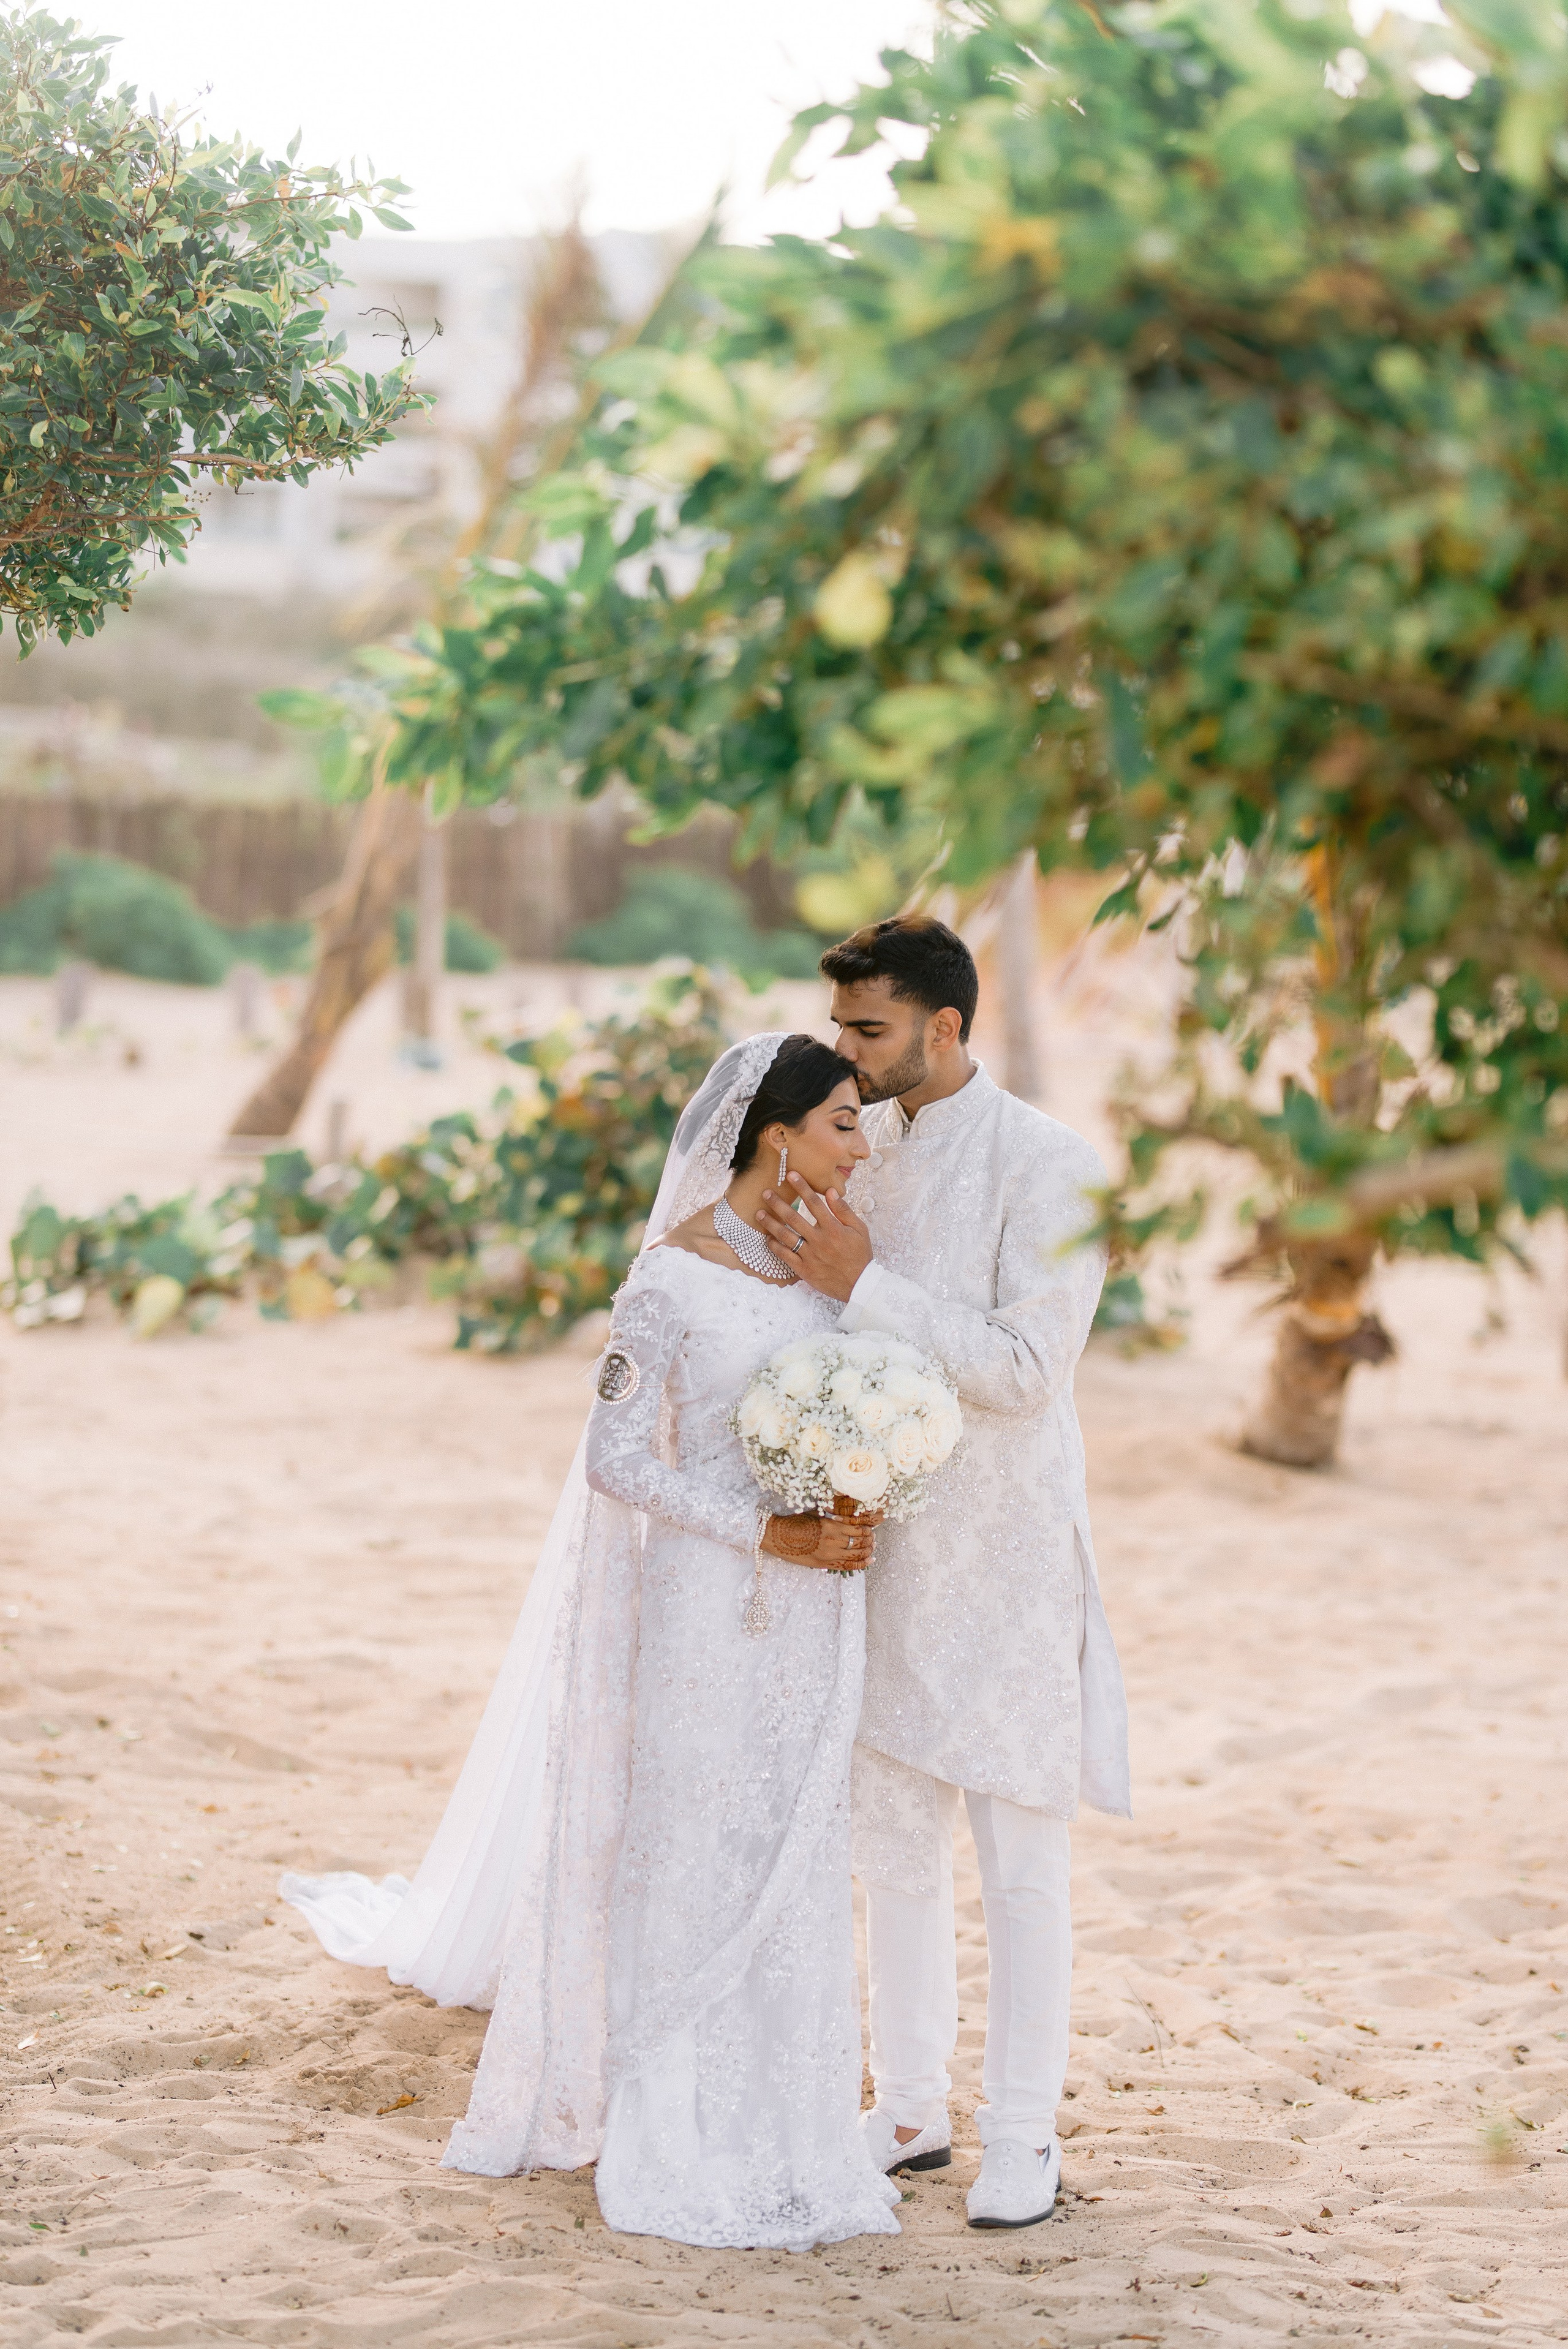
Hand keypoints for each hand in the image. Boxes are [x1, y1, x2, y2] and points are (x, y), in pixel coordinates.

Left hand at [755, 1173, 872, 1302]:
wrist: (859, 1284)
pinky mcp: (804, 1269)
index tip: (791, 1175)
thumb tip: (831, 1192)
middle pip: (794, 1217)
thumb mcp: (859, 1230)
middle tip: (766, 1193)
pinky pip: (785, 1256)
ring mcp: (810, 1255)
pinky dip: (775, 1247)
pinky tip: (767, 1239)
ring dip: (770, 1224)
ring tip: (759, 1214)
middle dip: (778, 1204)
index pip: (814, 1203)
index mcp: (833, 1228)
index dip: (802, 1187)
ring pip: (785, 1236)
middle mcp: (819, 1240)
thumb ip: (843, 1210)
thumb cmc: (859, 1255)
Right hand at [762, 1508, 882, 1570]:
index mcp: (832, 1525)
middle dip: (870, 1541)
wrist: (778, 1537)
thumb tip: (850, 1513)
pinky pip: (847, 1566)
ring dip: (868, 1552)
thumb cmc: (796, 1522)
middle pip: (860, 1542)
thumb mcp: (817, 1513)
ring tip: (872, 1549)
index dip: (868, 1530)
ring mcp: (829, 1555)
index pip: (858, 1529)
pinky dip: (861, 1564)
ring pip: (857, 1555)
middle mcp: (833, 1541)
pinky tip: (869, 1561)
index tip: (871, 1529)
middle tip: (874, 1539)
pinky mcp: (824, 1565)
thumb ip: (834, 1514)